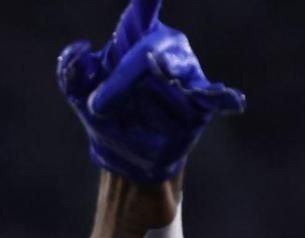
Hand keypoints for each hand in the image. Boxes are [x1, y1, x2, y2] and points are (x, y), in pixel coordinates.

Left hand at [57, 0, 244, 182]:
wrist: (125, 155)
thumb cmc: (105, 113)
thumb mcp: (79, 94)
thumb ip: (71, 70)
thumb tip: (81, 49)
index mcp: (136, 33)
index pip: (144, 7)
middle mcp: (167, 45)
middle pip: (150, 49)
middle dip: (123, 79)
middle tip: (99, 106)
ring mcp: (187, 72)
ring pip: (169, 78)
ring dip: (146, 99)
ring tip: (139, 109)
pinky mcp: (201, 102)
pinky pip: (208, 98)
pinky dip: (221, 98)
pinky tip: (233, 99)